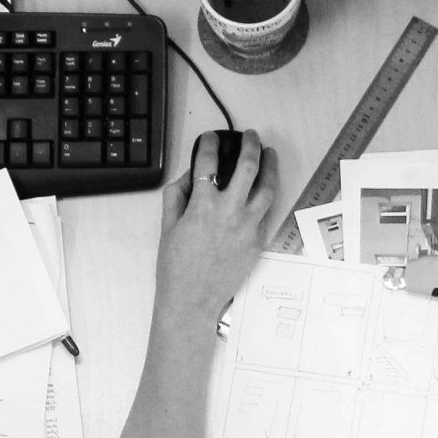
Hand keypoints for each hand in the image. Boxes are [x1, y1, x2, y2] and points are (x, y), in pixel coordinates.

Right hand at [153, 128, 279, 330]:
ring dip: (270, 166)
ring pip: (267, 188)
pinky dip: (267, 196)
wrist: (192, 300)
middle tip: (250, 136)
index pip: (208, 162)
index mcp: (202, 205)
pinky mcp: (258, 242)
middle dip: (250, 145)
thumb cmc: (176, 267)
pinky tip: (266, 188)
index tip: (210, 138)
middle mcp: (229, 212)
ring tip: (270, 154)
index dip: (209, 143)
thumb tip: (189, 176)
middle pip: (248, 167)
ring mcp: (248, 227)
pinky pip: (267, 213)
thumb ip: (177, 195)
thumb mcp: (167, 226)